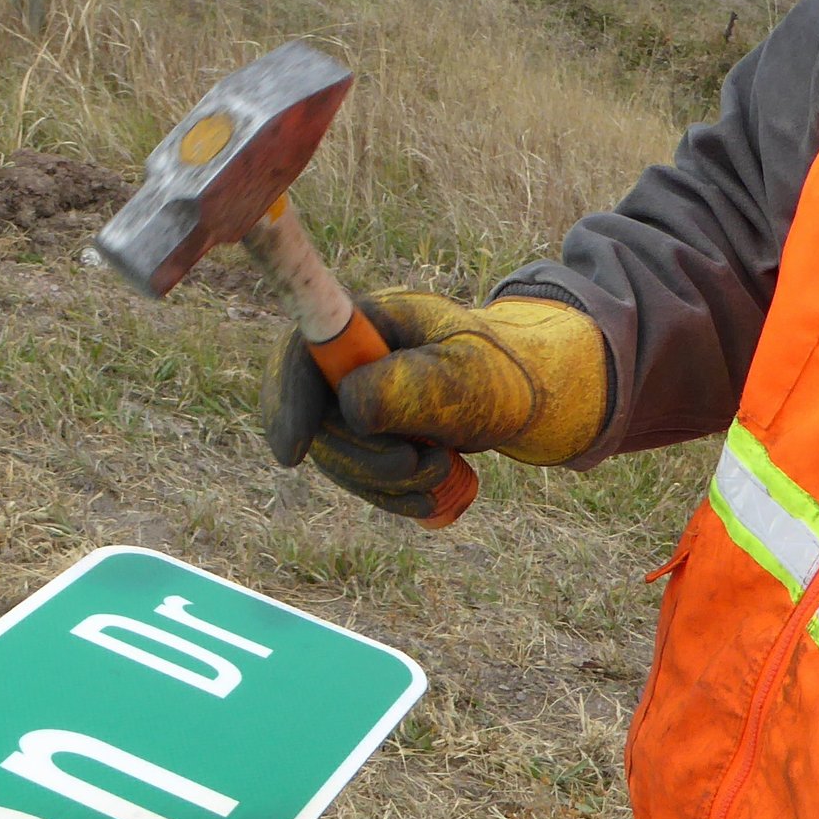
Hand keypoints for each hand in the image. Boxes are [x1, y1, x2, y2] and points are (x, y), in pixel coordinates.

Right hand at [261, 289, 607, 518]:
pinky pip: (356, 475)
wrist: (529, 394)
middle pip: (313, 415)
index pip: (303, 352)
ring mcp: (353, 397)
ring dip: (384, 480)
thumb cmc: (501, 373)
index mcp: (368, 321)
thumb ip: (413, 386)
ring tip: (443, 472)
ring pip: (335, 455)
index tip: (293, 454)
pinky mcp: (365, 434)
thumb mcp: (469, 377)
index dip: (289, 399)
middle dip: (360, 456)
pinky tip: (430, 496)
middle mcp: (349, 359)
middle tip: (417, 465)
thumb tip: (349, 408)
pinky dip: (390, 495)